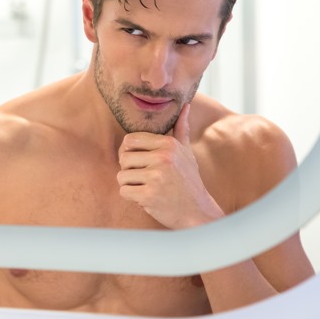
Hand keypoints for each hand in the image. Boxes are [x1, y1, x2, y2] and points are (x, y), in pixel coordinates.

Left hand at [117, 104, 223, 228]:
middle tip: (143, 178)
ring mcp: (156, 176)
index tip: (139, 163)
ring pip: (121, 175)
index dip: (129, 152)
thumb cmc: (189, 181)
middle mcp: (163, 157)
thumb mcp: (186, 153)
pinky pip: (124, 191)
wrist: (198, 212)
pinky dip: (131, 197)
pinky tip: (147, 198)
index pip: (129, 140)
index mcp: (168, 144)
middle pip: (123, 157)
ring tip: (147, 188)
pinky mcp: (149, 195)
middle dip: (129, 170)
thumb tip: (186, 105)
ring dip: (130, 185)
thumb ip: (181, 129)